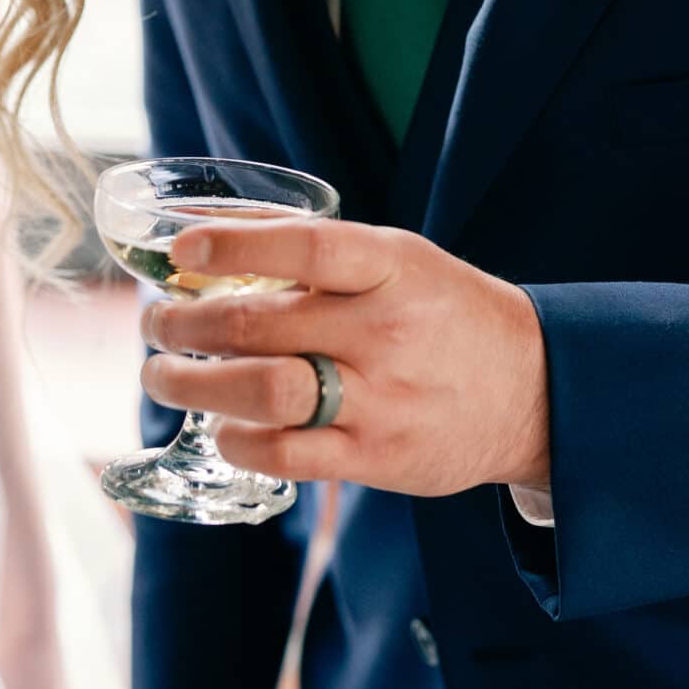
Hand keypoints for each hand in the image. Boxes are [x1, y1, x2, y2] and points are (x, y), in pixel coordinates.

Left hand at [143, 218, 548, 496]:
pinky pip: (288, 454)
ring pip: (263, 392)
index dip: (235, 246)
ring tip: (161, 377)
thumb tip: (212, 232)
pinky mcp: (377, 456)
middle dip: (184, 325)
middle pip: (260, 325)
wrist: (534, 389)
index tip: (183, 251)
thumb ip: (316, 251)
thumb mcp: (399, 261)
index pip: (307, 249)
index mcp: (392, 267)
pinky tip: (221, 428)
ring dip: (193, 384)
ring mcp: (381, 398)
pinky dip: (239, 441)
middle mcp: (385, 330)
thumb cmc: (444, 314)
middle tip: (154, 324)